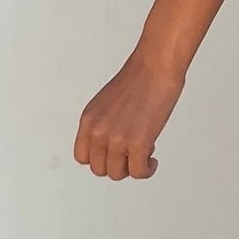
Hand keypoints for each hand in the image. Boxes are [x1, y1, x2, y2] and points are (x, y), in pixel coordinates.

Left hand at [74, 49, 185, 180]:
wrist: (156, 65)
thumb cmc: (140, 76)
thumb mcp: (107, 102)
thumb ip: (103, 123)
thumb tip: (111, 143)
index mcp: (89, 120)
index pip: (82, 156)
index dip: (99, 159)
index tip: (111, 156)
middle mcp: (98, 131)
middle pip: (100, 169)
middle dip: (117, 164)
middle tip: (131, 155)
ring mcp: (117, 139)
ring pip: (117, 173)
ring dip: (132, 168)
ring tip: (144, 155)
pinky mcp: (138, 143)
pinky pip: (138, 172)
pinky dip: (146, 170)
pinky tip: (152, 161)